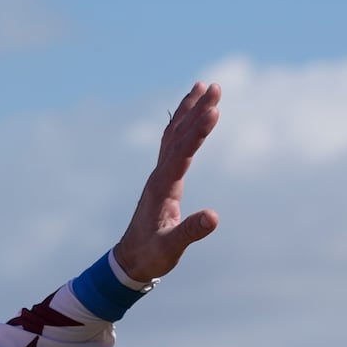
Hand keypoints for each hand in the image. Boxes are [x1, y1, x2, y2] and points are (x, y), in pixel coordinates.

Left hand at [111, 82, 220, 281]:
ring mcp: (160, 174)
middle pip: (179, 135)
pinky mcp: (163, 178)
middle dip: (197, 110)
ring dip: (189, 110)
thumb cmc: (151, 255)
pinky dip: (183, 125)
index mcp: (162, 188)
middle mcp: (159, 175)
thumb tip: (214, 217)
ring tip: (204, 87)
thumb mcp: (171, 248)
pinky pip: (173, 143)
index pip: (182, 152)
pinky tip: (192, 115)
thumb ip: (190, 232)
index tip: (214, 110)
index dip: (198, 131)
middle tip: (216, 86)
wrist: (130, 259)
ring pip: (174, 134)